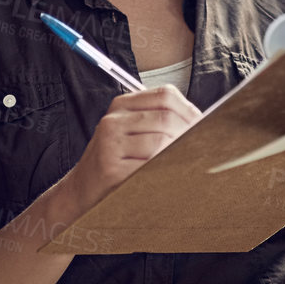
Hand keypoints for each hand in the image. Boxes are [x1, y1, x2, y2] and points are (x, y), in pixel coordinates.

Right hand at [64, 85, 202, 212]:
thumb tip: (203, 122)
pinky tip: (167, 175)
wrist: (81, 189)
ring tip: (182, 163)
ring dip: (178, 155)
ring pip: (161, 143)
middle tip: (199, 149)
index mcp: (121, 105)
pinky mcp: (111, 168)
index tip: (202, 126)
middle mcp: (113, 120)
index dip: (190, 110)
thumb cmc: (114, 160)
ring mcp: (110, 143)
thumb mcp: (130, 132)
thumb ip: (159, 122)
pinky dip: (165, 170)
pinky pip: (150, 166)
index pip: (165, 95)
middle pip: (166, 119)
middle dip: (189, 135)